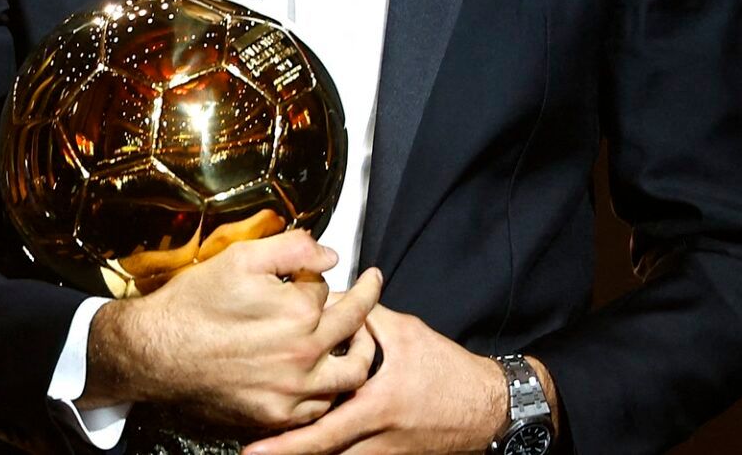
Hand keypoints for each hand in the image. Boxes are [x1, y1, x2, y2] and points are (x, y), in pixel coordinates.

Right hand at [84, 229, 382, 432]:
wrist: (155, 353)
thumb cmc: (194, 304)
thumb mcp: (240, 258)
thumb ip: (292, 248)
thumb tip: (331, 254)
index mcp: (298, 311)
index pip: (329, 289)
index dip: (318, 277)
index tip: (313, 273)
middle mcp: (303, 354)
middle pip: (353, 327)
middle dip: (367, 302)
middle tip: (371, 287)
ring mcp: (291, 391)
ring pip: (350, 375)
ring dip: (360, 352)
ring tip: (359, 338)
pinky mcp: (276, 417)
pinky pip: (321, 408)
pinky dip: (330, 390)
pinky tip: (326, 376)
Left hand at [242, 306, 556, 454]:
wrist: (488, 408)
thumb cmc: (448, 370)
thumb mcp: (405, 333)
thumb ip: (365, 318)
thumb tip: (328, 301)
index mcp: (377, 406)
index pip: (324, 432)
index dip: (287, 443)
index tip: (253, 446)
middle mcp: (377, 439)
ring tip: (270, 450)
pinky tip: (309, 449)